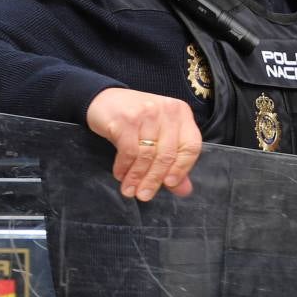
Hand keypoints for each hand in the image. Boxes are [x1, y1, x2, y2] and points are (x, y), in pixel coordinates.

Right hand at [85, 88, 203, 201]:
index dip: (182, 168)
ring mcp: (147, 113)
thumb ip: (173, 163)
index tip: (170, 184)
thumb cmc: (136, 121)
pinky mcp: (127, 119)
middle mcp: (167, 110)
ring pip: (147, 155)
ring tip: (129, 190)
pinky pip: (129, 152)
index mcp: (181, 114)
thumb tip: (184, 190)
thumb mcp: (158, 137)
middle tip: (144, 195)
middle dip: (154, 179)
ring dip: (137, 177)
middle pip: (167, 154)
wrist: (105, 100)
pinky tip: (120, 175)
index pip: (191, 146)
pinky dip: (124, 167)